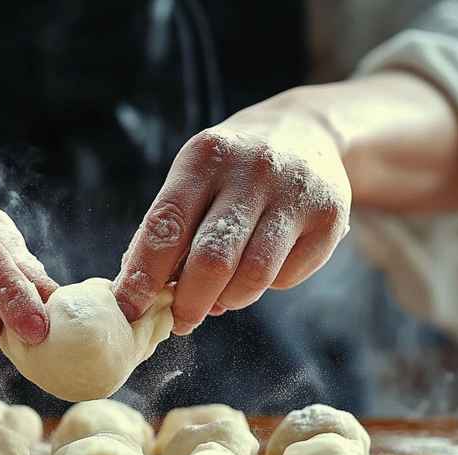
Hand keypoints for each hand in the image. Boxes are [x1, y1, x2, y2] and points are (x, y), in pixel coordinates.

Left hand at [114, 92, 351, 334]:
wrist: (306, 132)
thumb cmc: (231, 171)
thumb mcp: (194, 180)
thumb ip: (166, 231)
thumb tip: (141, 293)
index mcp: (205, 157)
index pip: (166, 226)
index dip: (143, 275)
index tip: (127, 309)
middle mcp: (252, 169)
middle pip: (211, 260)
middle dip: (188, 302)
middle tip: (180, 320)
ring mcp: (295, 192)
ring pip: (253, 276)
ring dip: (228, 300)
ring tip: (220, 298)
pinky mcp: (330, 218)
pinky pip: (286, 278)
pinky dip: (265, 287)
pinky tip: (259, 269)